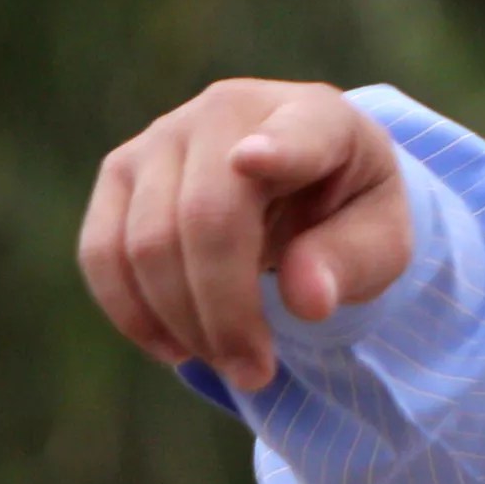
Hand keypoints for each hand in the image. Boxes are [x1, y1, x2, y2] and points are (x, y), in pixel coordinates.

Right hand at [78, 79, 413, 391]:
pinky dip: (134, 312)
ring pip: (145, 242)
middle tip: (257, 373)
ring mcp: (163, 135)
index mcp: (315, 116)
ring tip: (230, 364)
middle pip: (205, 218)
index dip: (275, 148)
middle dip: (226, 311)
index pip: (296, 132)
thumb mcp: (382, 242)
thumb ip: (350, 263)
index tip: (252, 161)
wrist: (304, 183)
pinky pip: (102, 251)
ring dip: (183, 322)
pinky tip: (177, 348)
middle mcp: (227, 110)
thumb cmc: (348, 212)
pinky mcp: (120, 172)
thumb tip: (305, 301)